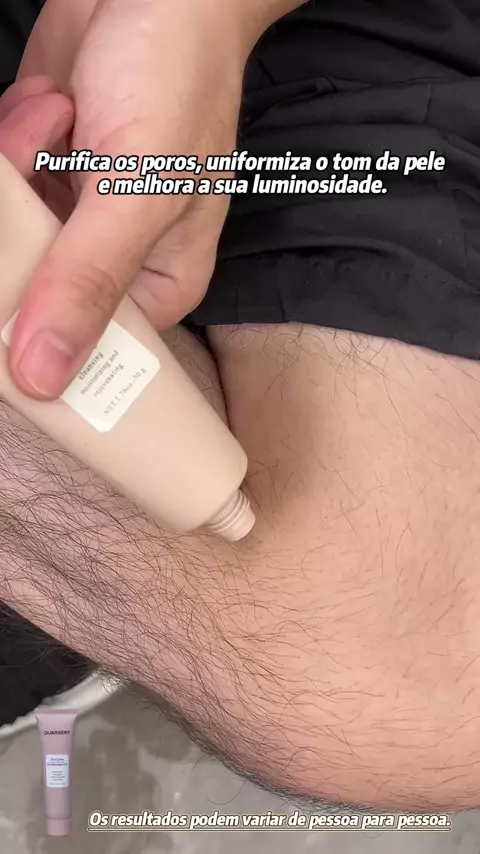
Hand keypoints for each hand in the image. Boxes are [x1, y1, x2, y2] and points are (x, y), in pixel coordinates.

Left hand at [6, 0, 286, 399]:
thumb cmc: (176, 81)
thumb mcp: (138, 194)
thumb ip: (87, 283)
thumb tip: (43, 376)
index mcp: (159, 284)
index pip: (92, 349)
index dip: (48, 338)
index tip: (24, 299)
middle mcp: (113, 260)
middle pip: (36, 297)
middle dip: (28, 232)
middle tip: (55, 175)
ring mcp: (71, 218)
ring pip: (6, 240)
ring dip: (19, 168)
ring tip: (66, 120)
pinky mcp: (39, 174)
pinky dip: (11, 140)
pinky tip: (52, 106)